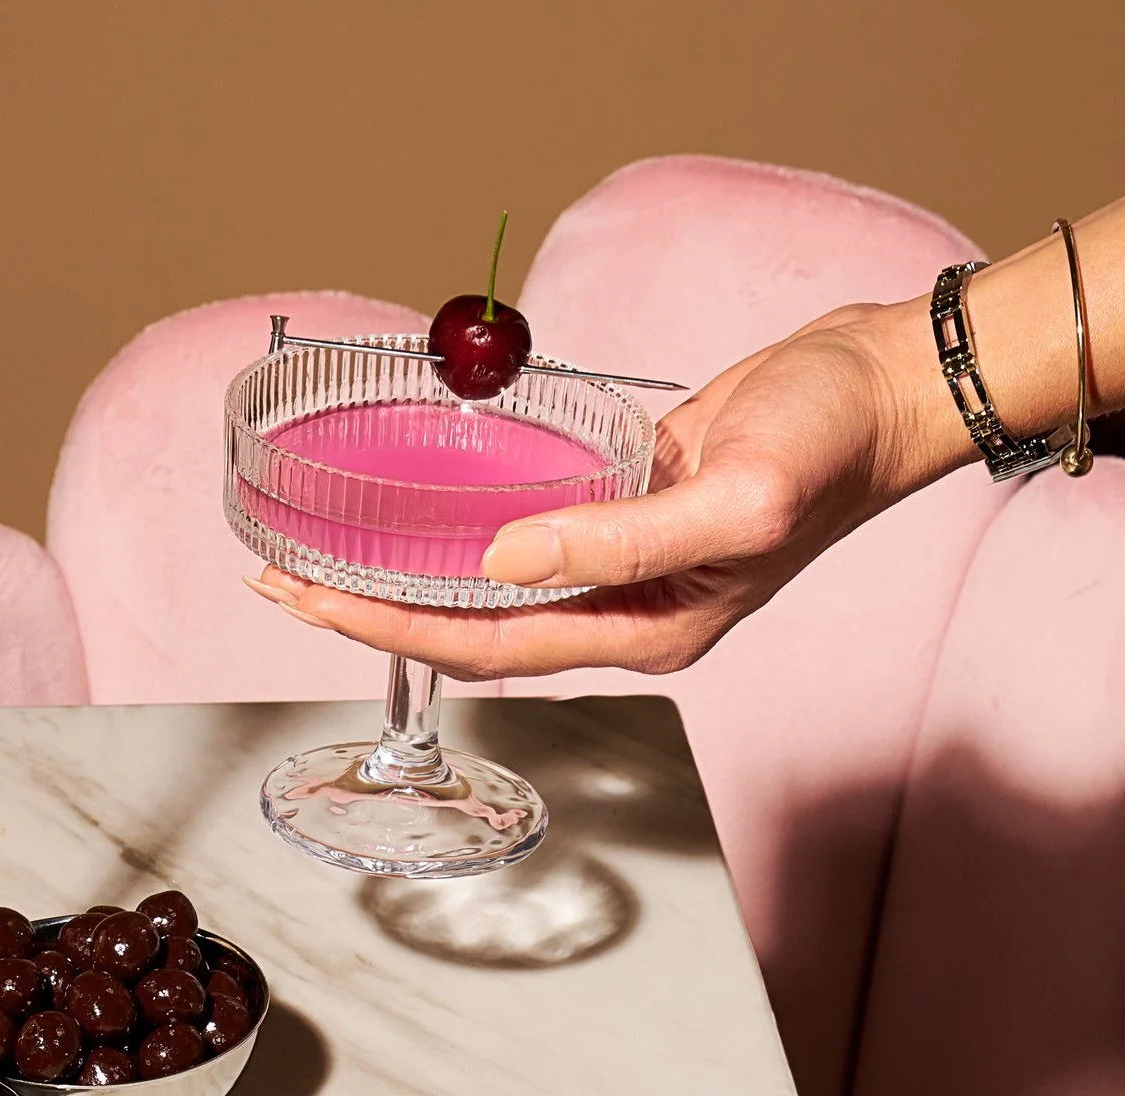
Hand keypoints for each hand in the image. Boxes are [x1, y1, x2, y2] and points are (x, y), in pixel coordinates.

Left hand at [247, 300, 968, 680]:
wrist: (881, 385)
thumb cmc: (831, 443)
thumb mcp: (734, 495)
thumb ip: (620, 539)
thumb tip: (500, 562)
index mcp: (642, 632)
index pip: (483, 646)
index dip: (389, 631)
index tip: (311, 604)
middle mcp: (617, 612)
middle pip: (464, 627)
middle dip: (368, 611)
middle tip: (277, 582)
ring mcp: (614, 565)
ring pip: (481, 584)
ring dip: (399, 571)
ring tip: (315, 554)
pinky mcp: (615, 510)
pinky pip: (514, 531)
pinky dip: (452, 527)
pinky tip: (402, 510)